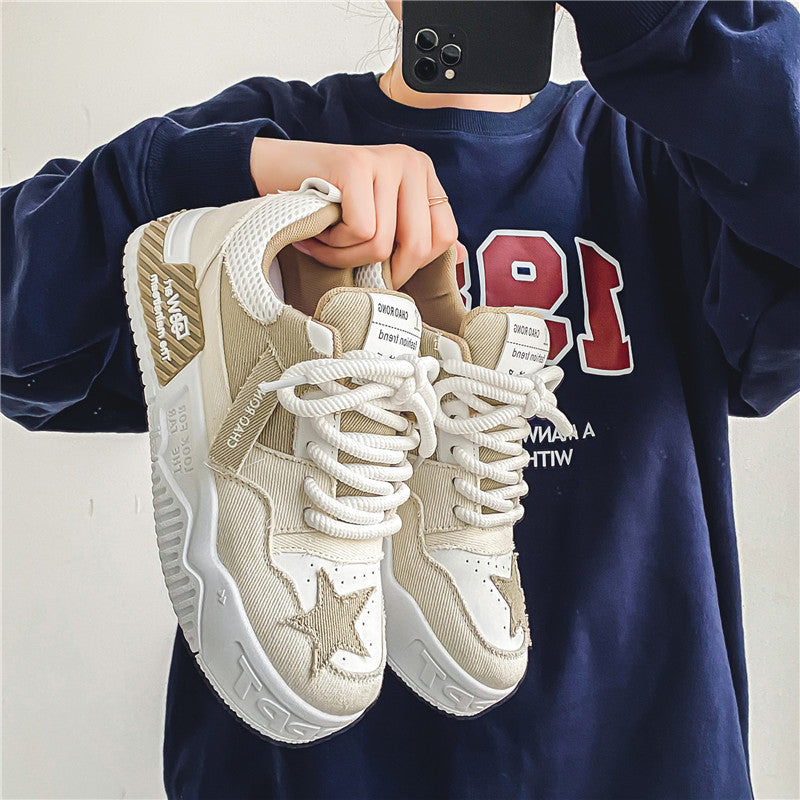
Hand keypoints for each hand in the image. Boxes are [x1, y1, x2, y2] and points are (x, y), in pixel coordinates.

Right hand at [250, 137, 466, 286]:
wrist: (273, 172)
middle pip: (417, 245)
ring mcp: (384, 160)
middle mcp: (411, 162)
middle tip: (346, 255)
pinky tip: (318, 229)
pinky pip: (359, 231)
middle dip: (378, 266)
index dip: (410, 263)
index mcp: (423, 175)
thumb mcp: (379, 219)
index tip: (377, 261)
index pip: (443, 237)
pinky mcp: (355, 165)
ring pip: (382, 244)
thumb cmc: (326, 205)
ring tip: (326, 238)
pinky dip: (332, 244)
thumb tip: (461, 259)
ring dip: (345, 255)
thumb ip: (417, 235)